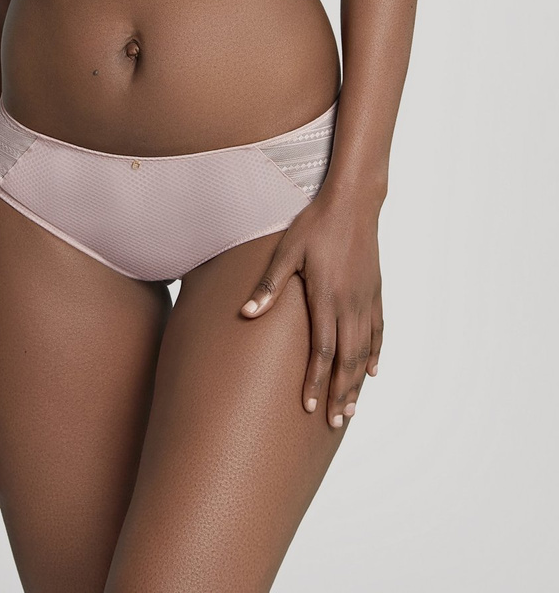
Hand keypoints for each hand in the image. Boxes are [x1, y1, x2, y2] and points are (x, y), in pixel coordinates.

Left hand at [239, 191, 382, 426]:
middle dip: (340, 393)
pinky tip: (372, 372)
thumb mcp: (287, 250)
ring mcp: (366, 299)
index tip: (309, 408)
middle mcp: (350, 304)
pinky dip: (375, 354)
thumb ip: (269, 285)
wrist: (353, 202)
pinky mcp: (375, 292)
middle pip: (347, 359)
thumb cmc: (314, 224)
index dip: (315, 381)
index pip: (321, 350)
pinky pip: (378, 331)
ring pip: (364, 350)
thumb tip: (246, 313)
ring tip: (351, 410)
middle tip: (335, 423)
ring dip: (357, 382)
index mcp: (326, 296)